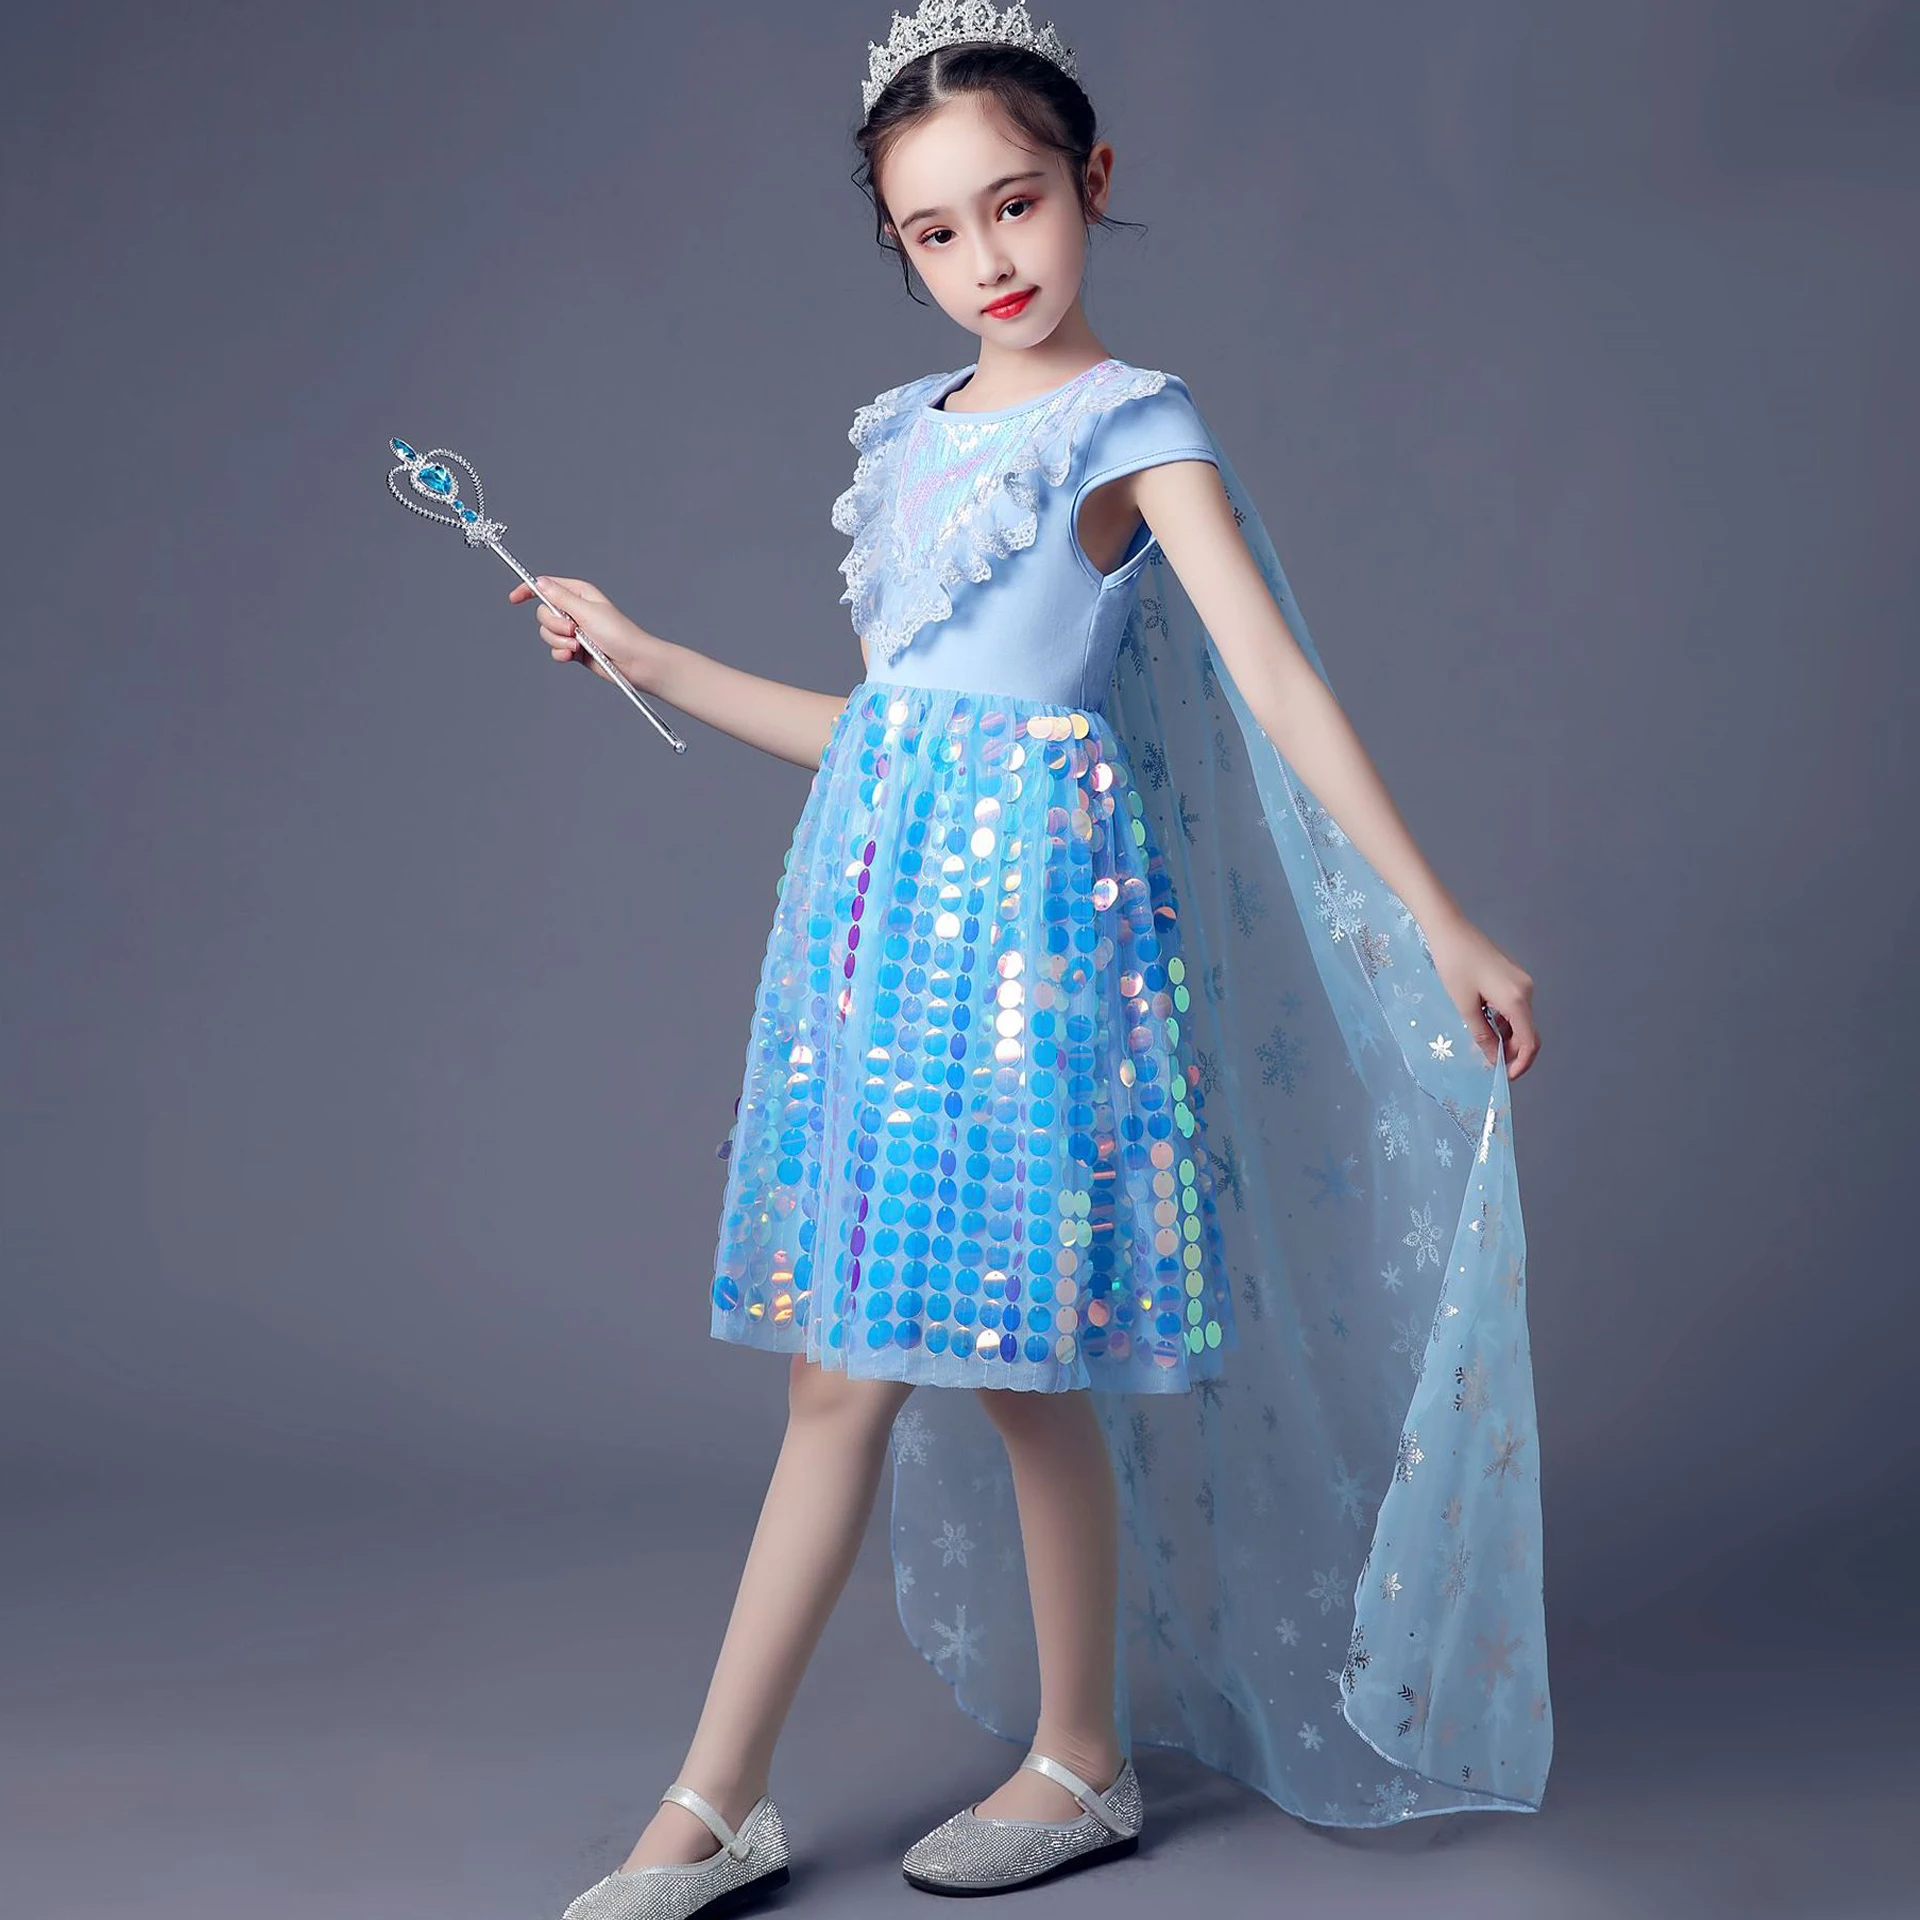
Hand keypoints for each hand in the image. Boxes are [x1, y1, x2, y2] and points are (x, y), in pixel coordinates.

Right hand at [506, 575, 654, 688]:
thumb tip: (540, 582)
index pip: (546, 587)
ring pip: (547, 633)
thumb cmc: (618, 634)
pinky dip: (562, 654)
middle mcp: (574, 610)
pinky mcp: (574, 649)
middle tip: (573, 630)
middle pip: (543, 613)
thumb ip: (561, 598)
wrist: (633, 663)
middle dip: (554, 625)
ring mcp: (574, 631)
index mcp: (579, 593)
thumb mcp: (587, 611)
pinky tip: (574, 656)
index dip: (528, 591)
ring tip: (578, 646)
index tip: (514, 599)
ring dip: (559, 642)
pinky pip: (555, 650)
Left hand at [1423, 912, 1539, 1079]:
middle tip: (1489, 1062)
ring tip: (1482, 1043)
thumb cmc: (1454, 965)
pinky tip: (1484, 1022)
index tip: (1505, 1075)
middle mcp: (1526, 990)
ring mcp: (1522, 982)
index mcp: (1516, 999)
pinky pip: (1515, 1006)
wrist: (1451, 931)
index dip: (1521, 1063)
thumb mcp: (1465, 1005)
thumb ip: (1481, 1033)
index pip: (1529, 1041)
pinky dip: (1504, 1020)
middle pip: (1528, 1031)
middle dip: (1512, 1051)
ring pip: (1520, 1019)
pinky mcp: (1513, 976)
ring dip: (1506, 1035)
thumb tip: (1492, 1057)